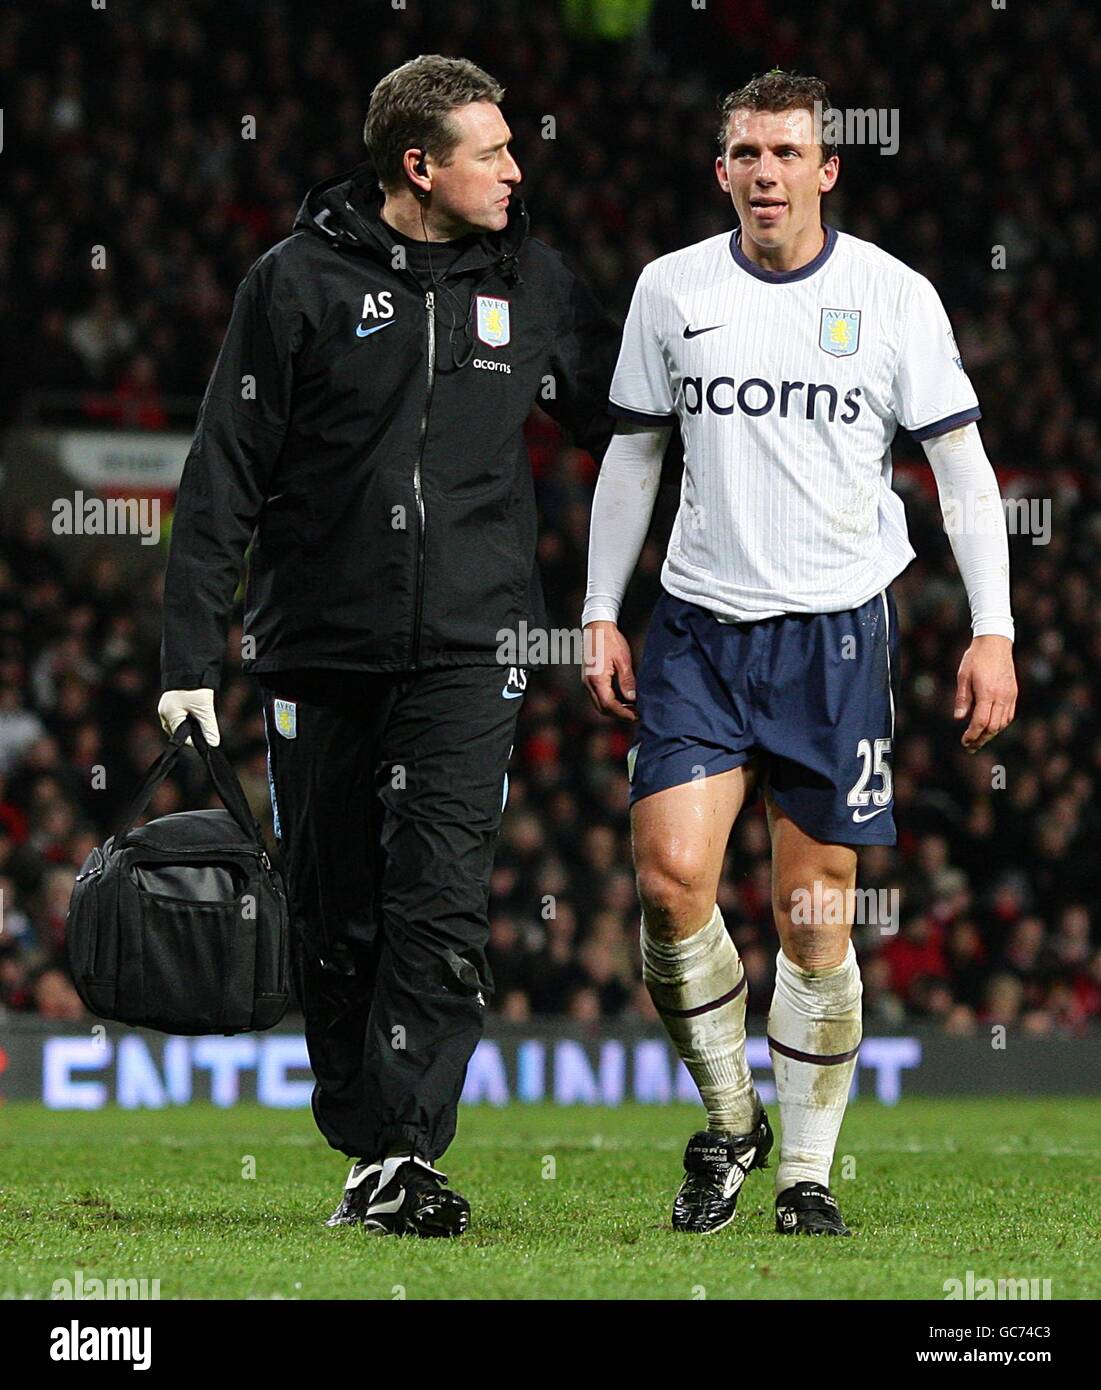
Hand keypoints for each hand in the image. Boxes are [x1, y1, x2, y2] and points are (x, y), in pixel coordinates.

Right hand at [157, 688, 220, 746]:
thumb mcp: (204, 708)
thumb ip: (209, 727)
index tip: (207, 741)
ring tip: (202, 720)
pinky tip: (198, 714)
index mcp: (169, 717)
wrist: (189, 665)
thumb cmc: (195, 687)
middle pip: (180, 732)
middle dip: (193, 733)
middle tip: (206, 730)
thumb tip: (213, 743)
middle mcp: (164, 714)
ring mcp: (166, 708)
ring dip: (192, 725)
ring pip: (180, 724)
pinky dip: (189, 718)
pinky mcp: (171, 703)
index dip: (196, 741)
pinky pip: (180, 717)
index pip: (182, 738)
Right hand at [582, 621, 637, 720]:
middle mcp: (589, 683)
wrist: (596, 627)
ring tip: (632, 708)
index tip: (636, 716)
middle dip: (619, 715)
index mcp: (597, 679)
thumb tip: (632, 699)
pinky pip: (599, 697)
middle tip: (636, 715)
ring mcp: (587, 682)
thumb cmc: (609, 640)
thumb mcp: (623, 660)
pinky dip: (610, 702)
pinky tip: (623, 699)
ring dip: (615, 709)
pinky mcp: (589, 679)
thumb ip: (627, 681)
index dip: (623, 713)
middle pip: (603, 708)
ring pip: (600, 704)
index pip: (609, 705)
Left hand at [954, 635, 1016, 751]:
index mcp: (987, 692)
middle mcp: (1001, 696)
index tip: (964, 741)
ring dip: (991, 734)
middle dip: (981, 739)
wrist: (995, 642)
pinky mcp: (1013, 693)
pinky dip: (1000, 725)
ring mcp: (1010, 695)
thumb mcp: (963, 676)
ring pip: (1003, 723)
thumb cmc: (976, 658)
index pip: (981, 722)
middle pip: (993, 726)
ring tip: (979, 740)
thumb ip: (962, 698)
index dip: (972, 735)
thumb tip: (959, 718)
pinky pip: (1008, 715)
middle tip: (970, 747)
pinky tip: (990, 728)